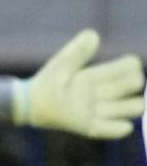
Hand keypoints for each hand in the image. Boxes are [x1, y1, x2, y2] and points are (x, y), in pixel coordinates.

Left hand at [11, 29, 143, 138]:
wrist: (28, 103)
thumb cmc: (45, 82)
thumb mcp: (62, 64)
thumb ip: (78, 50)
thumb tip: (94, 35)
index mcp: (96, 77)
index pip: (130, 68)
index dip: (131, 65)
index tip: (126, 64)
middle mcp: (101, 94)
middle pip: (136, 85)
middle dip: (132, 82)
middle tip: (113, 85)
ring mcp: (97, 111)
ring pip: (135, 108)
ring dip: (130, 105)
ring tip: (108, 105)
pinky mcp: (89, 126)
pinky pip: (115, 130)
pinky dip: (119, 128)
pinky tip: (112, 121)